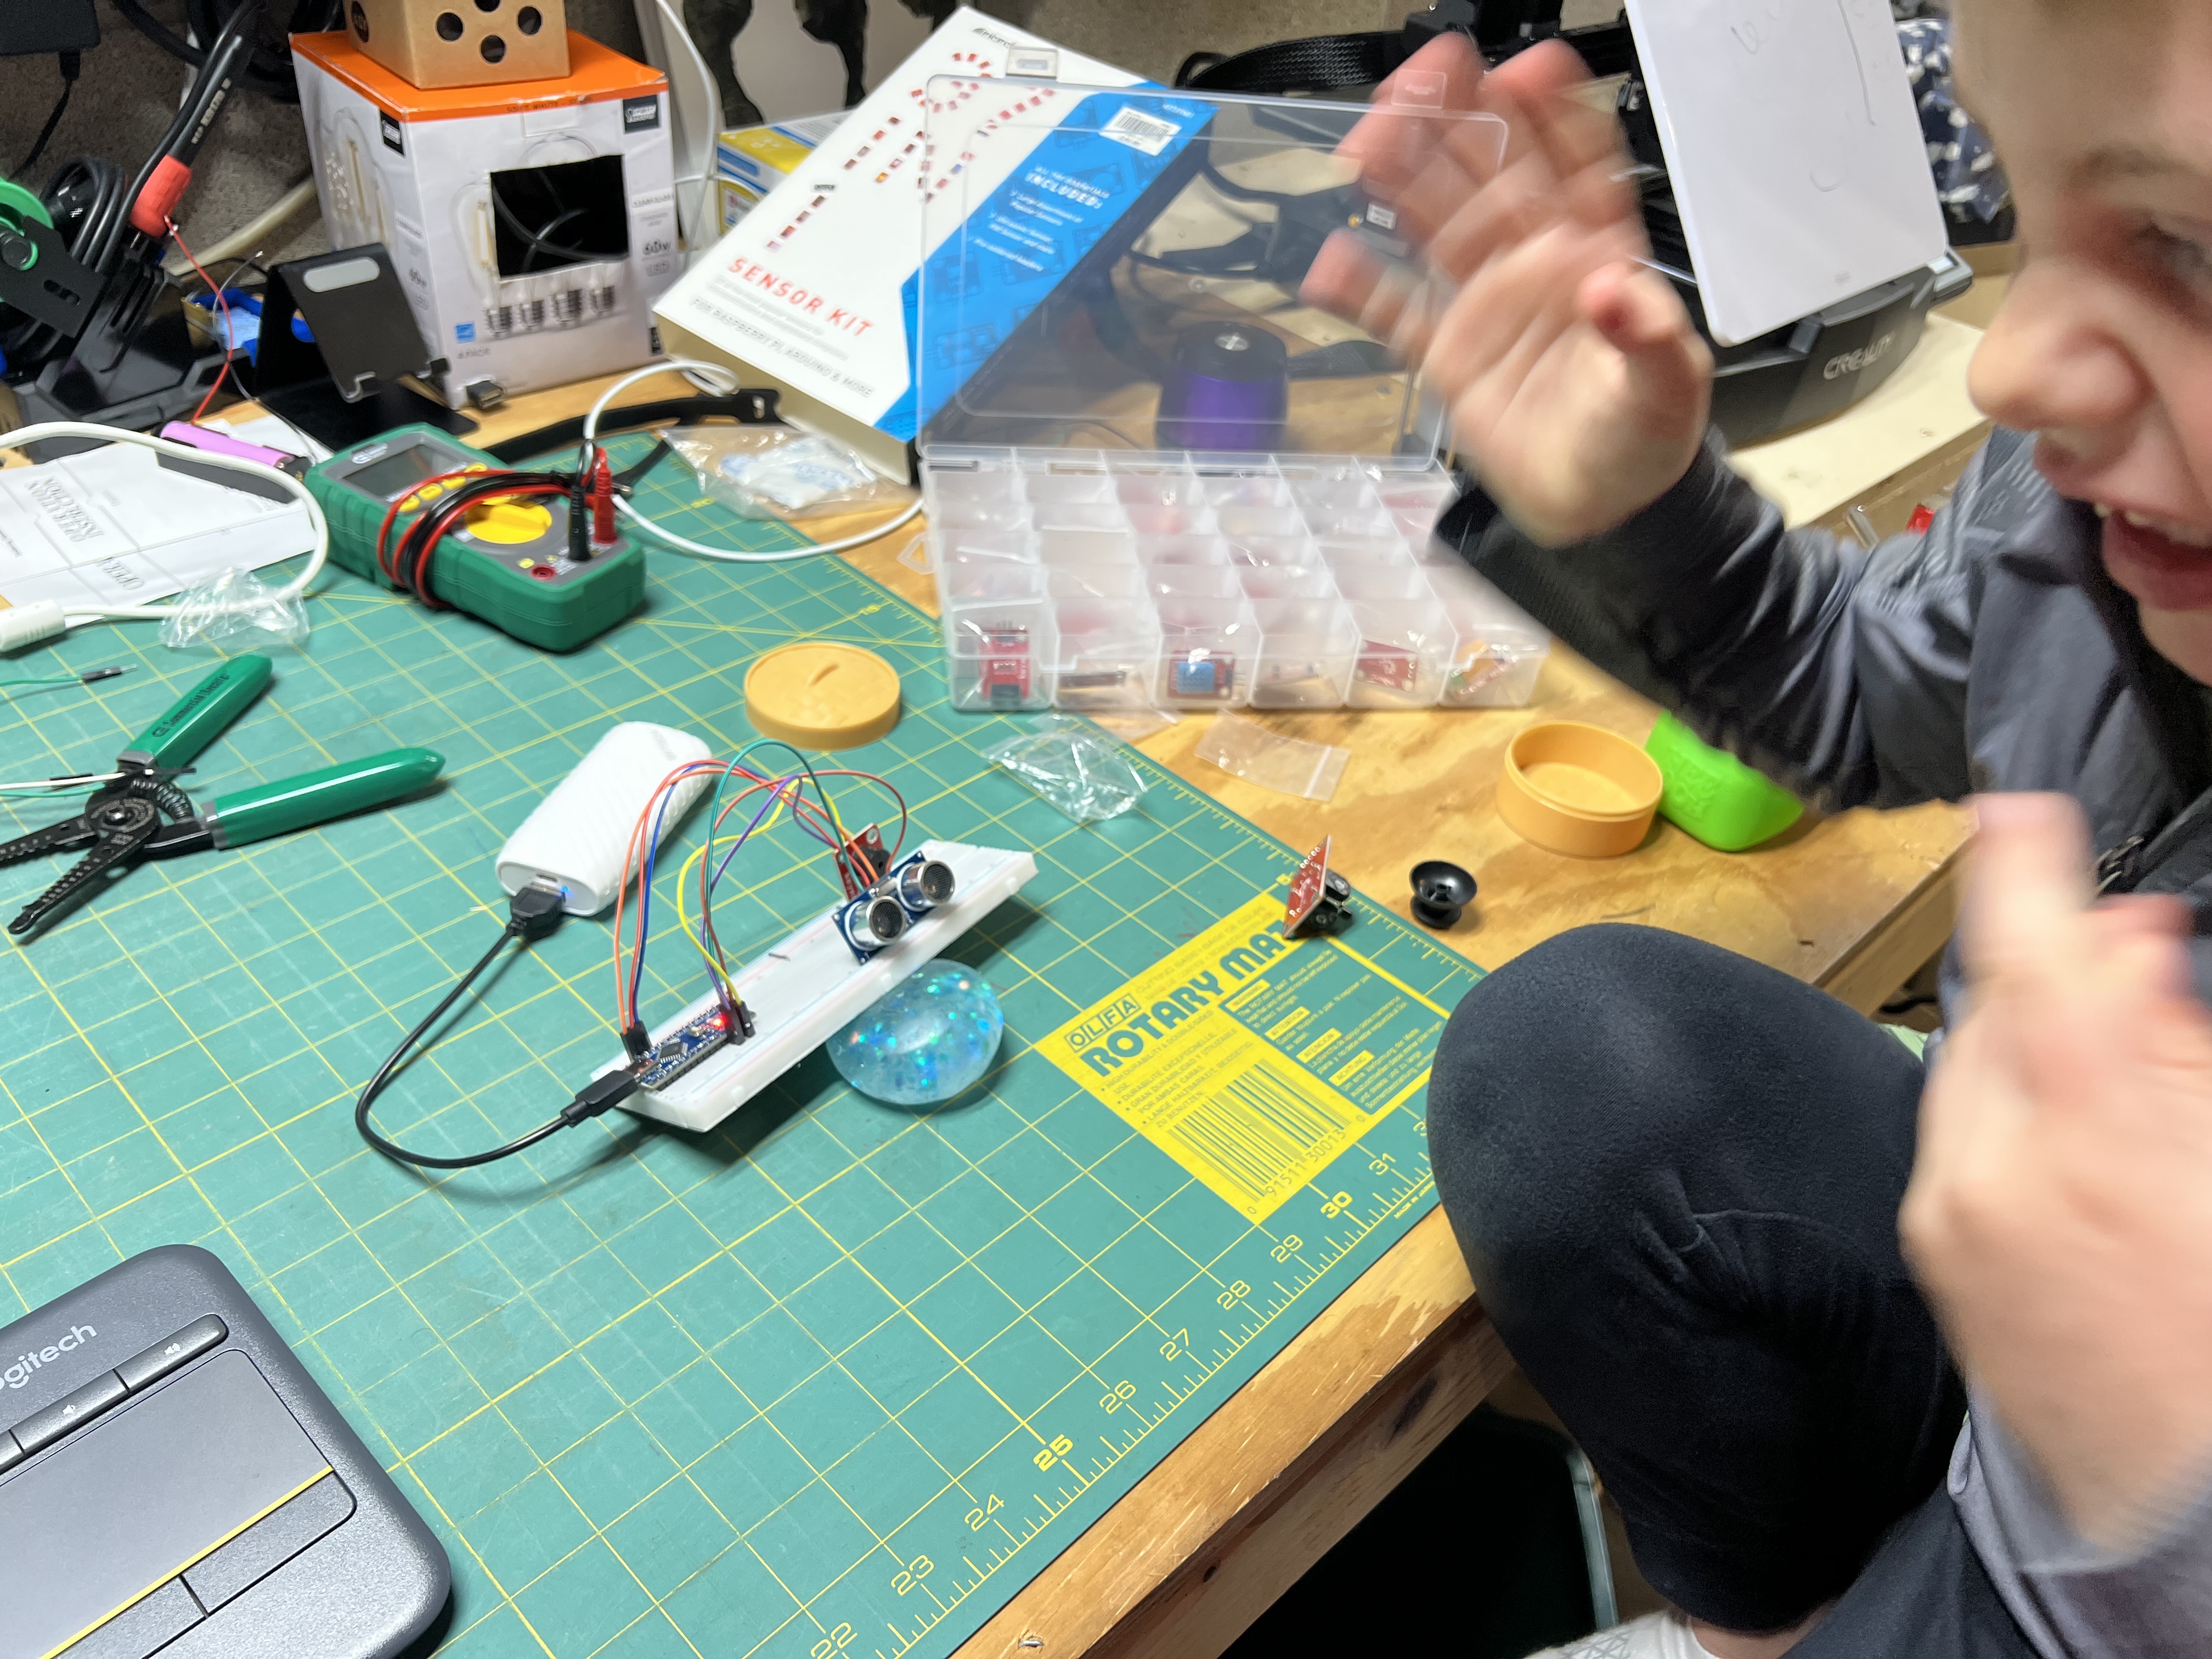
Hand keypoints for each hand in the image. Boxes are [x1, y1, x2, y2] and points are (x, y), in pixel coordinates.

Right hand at [1300, 36, 1711, 544]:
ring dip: (1402, 178)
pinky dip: (1361, 288)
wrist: (1605, 509)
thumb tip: (1612, 291)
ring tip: (1367, 139)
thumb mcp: (1668, 387)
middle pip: (1490, 172)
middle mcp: (1535, 265)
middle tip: (1422, 80)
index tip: (1527, 67)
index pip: (1577, 163)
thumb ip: (1647, 335)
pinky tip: (1331, 259)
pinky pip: (1395, 311)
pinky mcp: (1447, 354)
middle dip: (1456, 121)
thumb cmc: (1643, 437)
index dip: (1553, 111)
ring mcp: (1486, 304)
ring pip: (1437, 222)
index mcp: (1598, 254)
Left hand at [1902, 793, 2211, 1546]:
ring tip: (2126, 1066)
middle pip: (1998, 1009)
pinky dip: (2006, 1107)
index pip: (2034, 962)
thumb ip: (2172, 1047)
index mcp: (2094, 1139)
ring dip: (2036, 1038)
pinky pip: (1957, 1137)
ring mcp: (1953, 1217)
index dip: (2022, 870)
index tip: (2013, 810)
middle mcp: (1996, 1168)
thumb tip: (2128, 951)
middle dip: (2057, 968)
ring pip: (1970, 1067)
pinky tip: (2076, 1131)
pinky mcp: (1937, 1256)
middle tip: (2135, 957)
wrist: (2191, 1501)